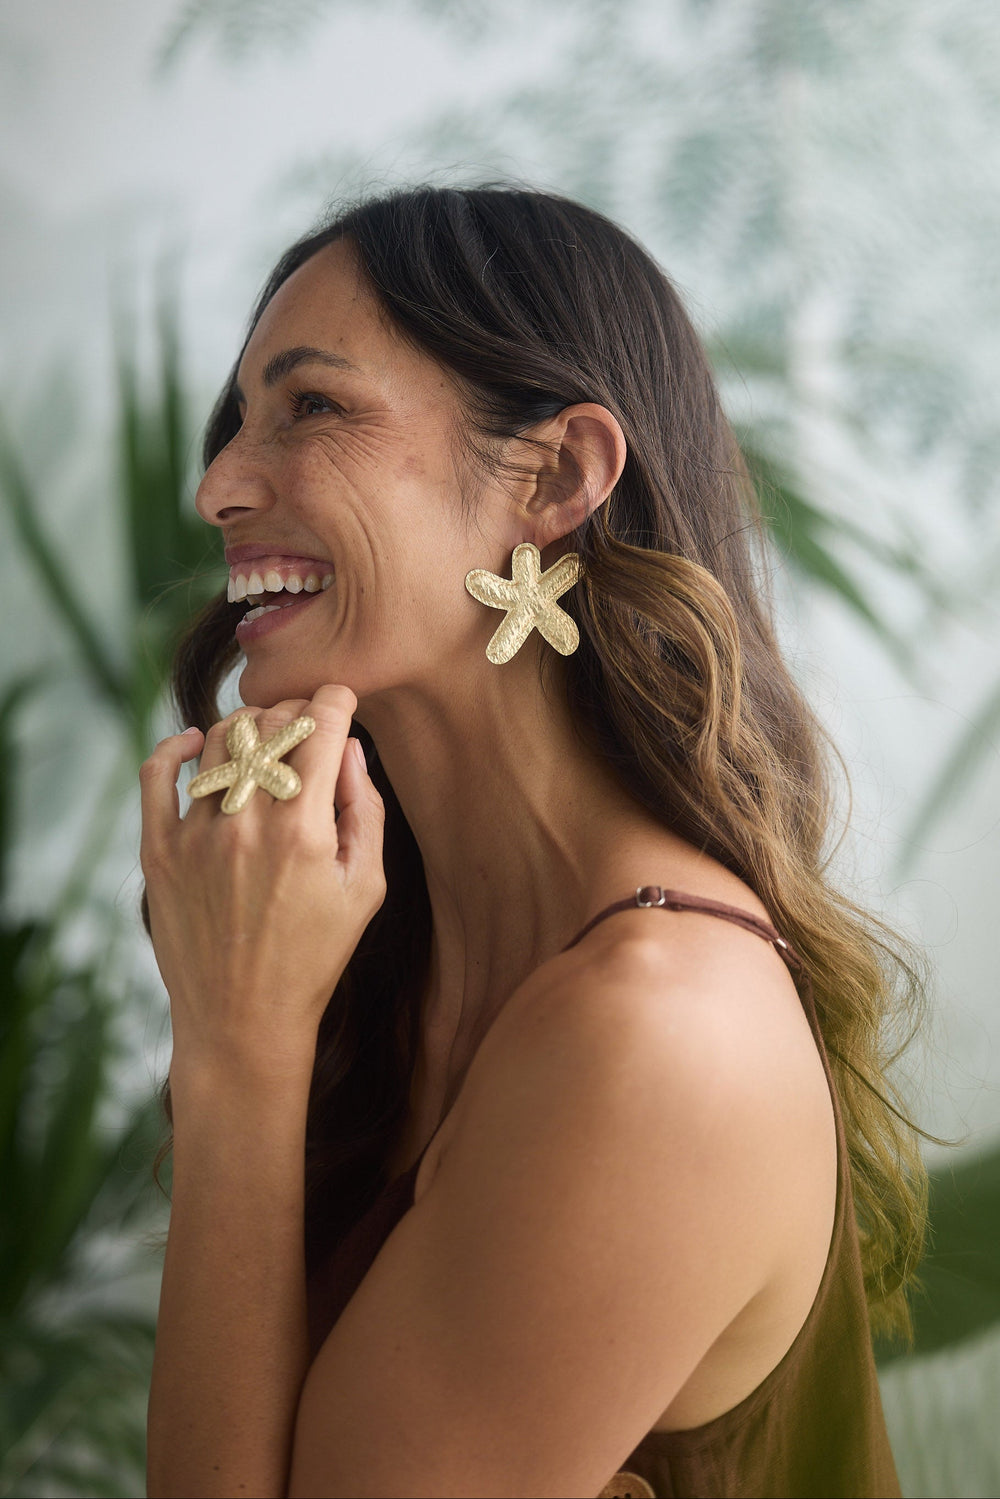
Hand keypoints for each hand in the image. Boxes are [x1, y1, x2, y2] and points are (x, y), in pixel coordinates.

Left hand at [139, 684, 385, 1082]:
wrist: (243, 1021)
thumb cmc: (314, 958)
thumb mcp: (365, 889)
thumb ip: (364, 812)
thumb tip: (350, 749)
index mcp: (304, 831)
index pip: (320, 726)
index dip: (336, 701)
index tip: (341, 702)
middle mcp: (247, 824)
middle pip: (269, 724)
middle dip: (295, 711)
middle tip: (306, 725)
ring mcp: (196, 835)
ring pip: (218, 740)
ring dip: (246, 727)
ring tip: (261, 742)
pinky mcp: (159, 851)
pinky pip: (157, 773)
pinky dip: (174, 746)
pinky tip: (194, 744)